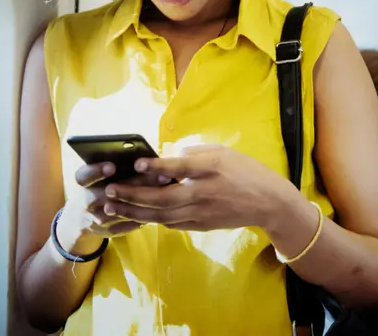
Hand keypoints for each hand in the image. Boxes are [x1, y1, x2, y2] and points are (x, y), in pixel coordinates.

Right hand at [57, 162, 168, 252]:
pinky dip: (147, 213)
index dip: (96, 171)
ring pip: (122, 210)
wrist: (82, 219)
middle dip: (136, 183)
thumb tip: (147, 155)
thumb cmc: (99, 186)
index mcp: (84, 183)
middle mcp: (87, 201)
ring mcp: (98, 219)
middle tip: (162, 175)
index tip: (112, 166)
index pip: (84, 176)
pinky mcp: (110, 230)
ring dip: (145, 200)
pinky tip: (164, 204)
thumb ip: (117, 166)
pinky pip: (131, 223)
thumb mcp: (100, 175)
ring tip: (167, 189)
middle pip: (109, 193)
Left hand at [102, 145, 293, 231]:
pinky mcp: (201, 225)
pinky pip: (170, 223)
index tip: (137, 163)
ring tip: (112, 206)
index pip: (179, 168)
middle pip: (162, 197)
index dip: (156, 167)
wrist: (268, 202)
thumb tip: (166, 159)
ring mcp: (201, 212)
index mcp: (211, 169)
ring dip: (134, 211)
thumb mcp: (223, 151)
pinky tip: (136, 214)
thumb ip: (194, 153)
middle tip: (109, 191)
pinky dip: (151, 219)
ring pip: (161, 215)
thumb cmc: (245, 171)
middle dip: (132, 195)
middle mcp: (204, 193)